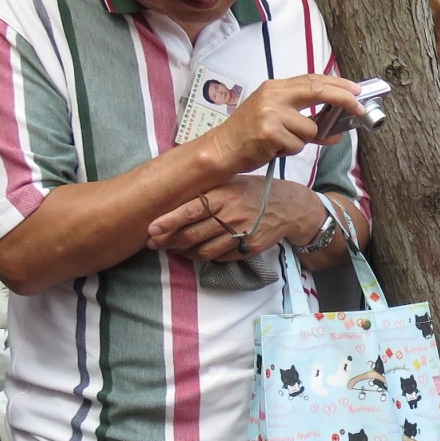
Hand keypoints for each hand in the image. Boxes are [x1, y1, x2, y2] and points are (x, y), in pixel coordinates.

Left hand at [148, 176, 322, 261]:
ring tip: (174, 248)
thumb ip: (206, 191)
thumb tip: (172, 198)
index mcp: (223, 196)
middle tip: (155, 242)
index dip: (168, 221)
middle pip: (193, 234)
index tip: (151, 229)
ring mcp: (241, 234)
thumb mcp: (230, 183)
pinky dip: (204, 257)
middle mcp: (231, 215)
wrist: (288, 207)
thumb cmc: (252, 191)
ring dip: (185, 252)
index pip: (190, 211)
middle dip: (169, 241)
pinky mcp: (248, 248)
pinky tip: (197, 251)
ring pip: (204, 251)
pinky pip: (219, 257)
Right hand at [201, 74, 366, 177]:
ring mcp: (271, 114)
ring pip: (310, 129)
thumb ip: (308, 124)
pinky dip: (290, 151)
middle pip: (317, 91)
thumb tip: (337, 133)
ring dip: (301, 140)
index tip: (356, 89)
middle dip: (343, 99)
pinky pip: (298, 145)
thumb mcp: (277, 121)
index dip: (337, 84)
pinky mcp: (270, 133)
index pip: (311, 80)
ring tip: (281, 141)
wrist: (222, 149)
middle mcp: (273, 96)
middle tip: (359, 108)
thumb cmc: (250, 134)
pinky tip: (273, 148)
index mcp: (275, 88)